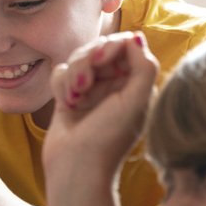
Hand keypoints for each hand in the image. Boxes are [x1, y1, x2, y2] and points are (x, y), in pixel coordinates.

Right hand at [44, 32, 159, 178]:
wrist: (75, 169)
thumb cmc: (107, 139)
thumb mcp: (136, 101)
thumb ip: (144, 66)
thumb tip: (136, 36)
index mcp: (136, 83)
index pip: (124, 44)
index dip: (109, 46)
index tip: (99, 61)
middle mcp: (115, 84)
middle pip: (98, 47)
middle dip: (87, 62)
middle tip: (83, 84)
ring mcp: (92, 90)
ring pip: (77, 58)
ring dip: (72, 76)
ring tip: (74, 100)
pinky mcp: (70, 96)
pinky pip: (61, 72)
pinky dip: (61, 86)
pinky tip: (66, 105)